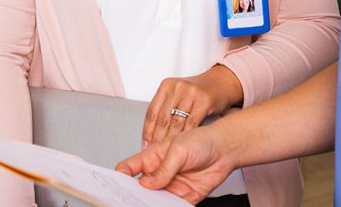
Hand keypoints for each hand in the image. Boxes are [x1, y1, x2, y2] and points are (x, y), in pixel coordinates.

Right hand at [117, 125, 234, 204]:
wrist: (225, 150)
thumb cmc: (201, 140)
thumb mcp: (179, 150)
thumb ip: (164, 168)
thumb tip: (146, 183)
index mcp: (152, 158)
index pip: (129, 169)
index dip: (119, 177)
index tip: (114, 186)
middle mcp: (159, 174)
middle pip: (139, 189)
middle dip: (133, 196)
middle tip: (131, 202)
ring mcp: (171, 187)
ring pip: (154, 201)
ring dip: (151, 205)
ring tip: (149, 206)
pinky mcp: (184, 197)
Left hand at [143, 65, 242, 147]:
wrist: (222, 82)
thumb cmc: (198, 92)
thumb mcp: (178, 95)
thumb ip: (165, 109)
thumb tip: (151, 133)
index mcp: (167, 86)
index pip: (152, 112)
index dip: (147, 131)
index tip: (145, 145)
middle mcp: (177, 88)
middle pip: (163, 119)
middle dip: (157, 139)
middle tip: (155, 153)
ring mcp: (191, 94)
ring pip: (176, 123)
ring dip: (170, 141)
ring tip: (167, 154)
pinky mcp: (204, 101)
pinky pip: (192, 124)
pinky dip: (186, 137)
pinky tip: (183, 146)